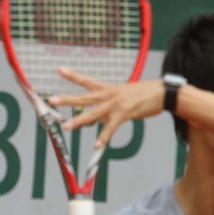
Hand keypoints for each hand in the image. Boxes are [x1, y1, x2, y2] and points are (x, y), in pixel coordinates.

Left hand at [49, 67, 164, 148]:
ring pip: (93, 113)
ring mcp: (116, 104)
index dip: (73, 76)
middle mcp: (108, 94)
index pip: (86, 81)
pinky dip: (104, 136)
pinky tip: (97, 145)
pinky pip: (111, 127)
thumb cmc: (142, 96)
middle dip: (67, 99)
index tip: (59, 69)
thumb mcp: (121, 98)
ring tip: (66, 126)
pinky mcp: (125, 113)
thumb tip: (93, 120)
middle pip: (84, 97)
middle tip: (51, 99)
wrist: (162, 93)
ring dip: (79, 121)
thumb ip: (105, 109)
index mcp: (107, 88)